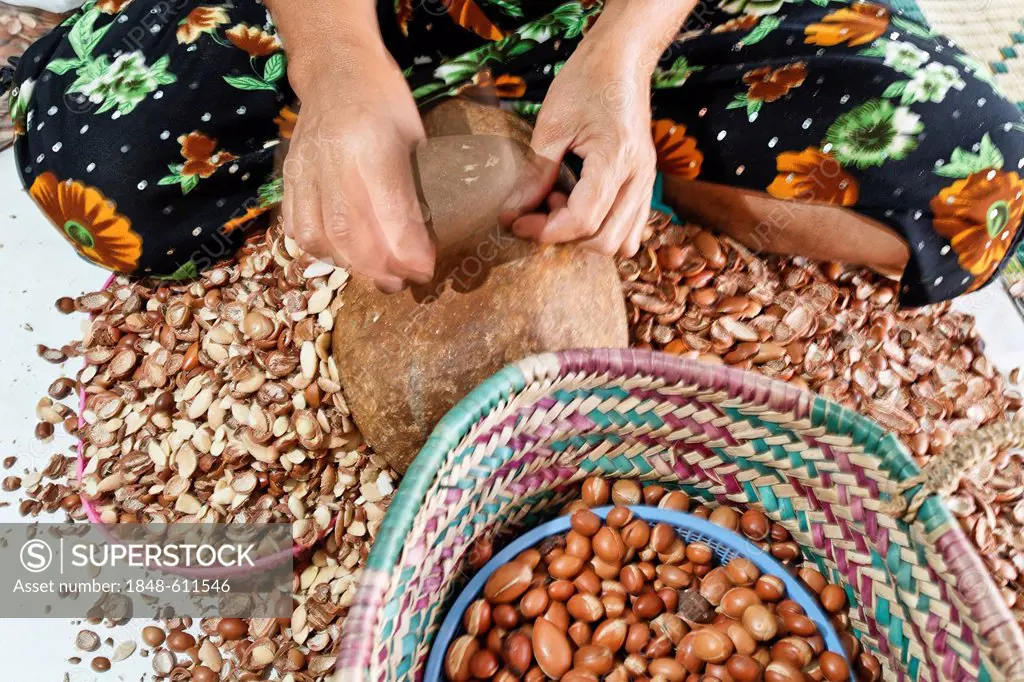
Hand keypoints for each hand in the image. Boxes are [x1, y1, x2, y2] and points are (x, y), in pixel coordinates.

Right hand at [281, 49, 433, 291]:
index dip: (408, 251)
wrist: (336, 69)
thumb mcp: (414, 137)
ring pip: (319, 236)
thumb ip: (414, 188)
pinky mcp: (289, 176)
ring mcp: (306, 168)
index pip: (390, 211)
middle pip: (350, 232)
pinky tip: (341, 258)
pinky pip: (296, 226)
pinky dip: (319, 251)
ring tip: (374, 275)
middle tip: (401, 283)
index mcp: (374, 143)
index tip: (424, 270)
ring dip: (349, 266)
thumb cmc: (386, 102)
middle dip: (379, 268)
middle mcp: (334, 158)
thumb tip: (423, 243)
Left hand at [500, 21, 657, 257]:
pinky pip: (632, 227)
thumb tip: (514, 211)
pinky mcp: (645, 183)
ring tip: (561, 205)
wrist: (622, 60)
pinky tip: (580, 207)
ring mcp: (647, 182)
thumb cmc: (587, 82)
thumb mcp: (552, 124)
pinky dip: (605, 230)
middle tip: (538, 210)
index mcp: (616, 159)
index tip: (516, 221)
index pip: (583, 219)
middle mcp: (638, 177)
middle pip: (604, 239)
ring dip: (586, 236)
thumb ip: (536, 173)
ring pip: (622, 241)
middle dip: (564, 236)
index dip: (545, 230)